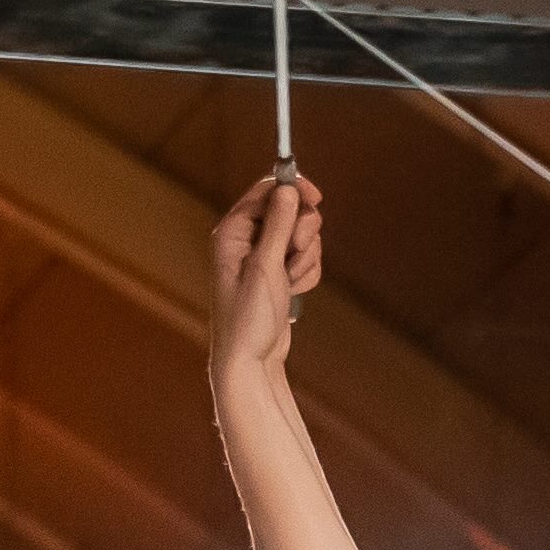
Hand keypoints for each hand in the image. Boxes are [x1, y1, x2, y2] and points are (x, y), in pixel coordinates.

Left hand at [209, 169, 320, 374]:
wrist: (251, 361)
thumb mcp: (264, 266)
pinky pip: (305, 259)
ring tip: (288, 282)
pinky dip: (306, 274)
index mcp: (234, 231)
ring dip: (305, 258)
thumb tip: (288, 189)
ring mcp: (265, 257)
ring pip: (302, 236)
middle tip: (294, 252)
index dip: (293, 189)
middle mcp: (247, 240)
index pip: (267, 190)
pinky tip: (293, 293)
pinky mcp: (279, 273)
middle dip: (301, 232)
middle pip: (291, 210)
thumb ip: (278, 224)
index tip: (315, 196)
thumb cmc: (248, 318)